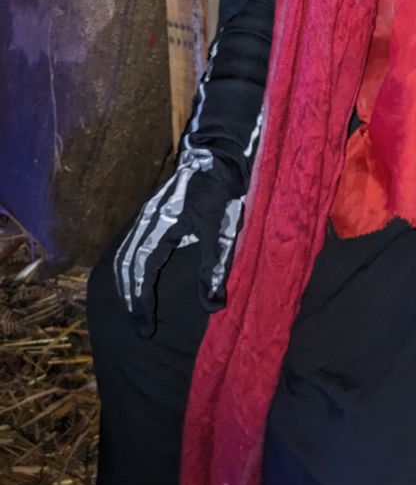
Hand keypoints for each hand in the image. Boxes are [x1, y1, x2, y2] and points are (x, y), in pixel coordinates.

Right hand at [113, 150, 245, 335]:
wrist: (216, 156)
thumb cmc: (221, 192)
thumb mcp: (223, 229)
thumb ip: (214, 267)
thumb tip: (212, 307)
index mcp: (160, 227)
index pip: (140, 272)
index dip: (141, 303)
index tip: (145, 328)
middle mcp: (146, 223)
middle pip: (125, 266)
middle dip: (130, 299)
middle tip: (140, 327)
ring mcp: (145, 217)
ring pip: (124, 256)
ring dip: (126, 285)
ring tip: (136, 311)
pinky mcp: (150, 214)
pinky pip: (131, 246)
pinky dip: (129, 269)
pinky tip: (137, 281)